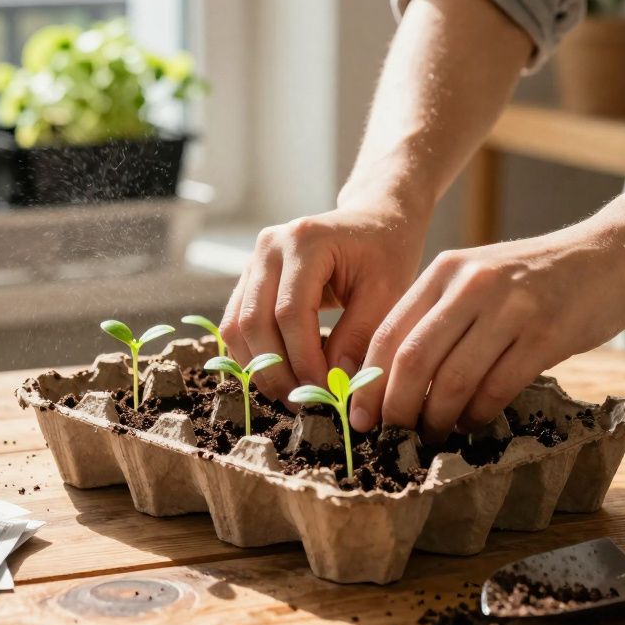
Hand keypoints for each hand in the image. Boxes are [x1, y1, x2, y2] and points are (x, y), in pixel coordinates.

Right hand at [220, 198, 427, 403]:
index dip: (303, 359)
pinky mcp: (249, 278)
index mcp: (304, 241)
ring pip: (236, 327)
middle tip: (304, 403)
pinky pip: (236, 324)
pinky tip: (279, 377)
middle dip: (276, 371)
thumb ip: (361, 334)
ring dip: (259, 368)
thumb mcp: (387, 291)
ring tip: (291, 395)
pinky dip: (252, 356)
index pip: (290, 313)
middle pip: (254, 322)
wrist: (373, 221)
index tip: (324, 392)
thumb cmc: (386, 253)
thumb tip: (335, 382)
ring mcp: (253, 261)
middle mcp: (269, 247)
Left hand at [350, 221, 624, 442]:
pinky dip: (477, 415)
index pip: (389, 333)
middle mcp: (472, 285)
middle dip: (395, 407)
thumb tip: (395, 378)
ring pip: (453, 379)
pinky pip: (497, 388)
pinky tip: (473, 424)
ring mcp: (510, 309)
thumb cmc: (538, 276)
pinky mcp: (545, 334)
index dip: (368, 382)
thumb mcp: (479, 277)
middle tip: (392, 435)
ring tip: (435, 435)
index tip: (359, 416)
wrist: (612, 253)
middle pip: (412, 359)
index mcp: (446, 271)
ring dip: (437, 418)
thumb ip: (440, 314)